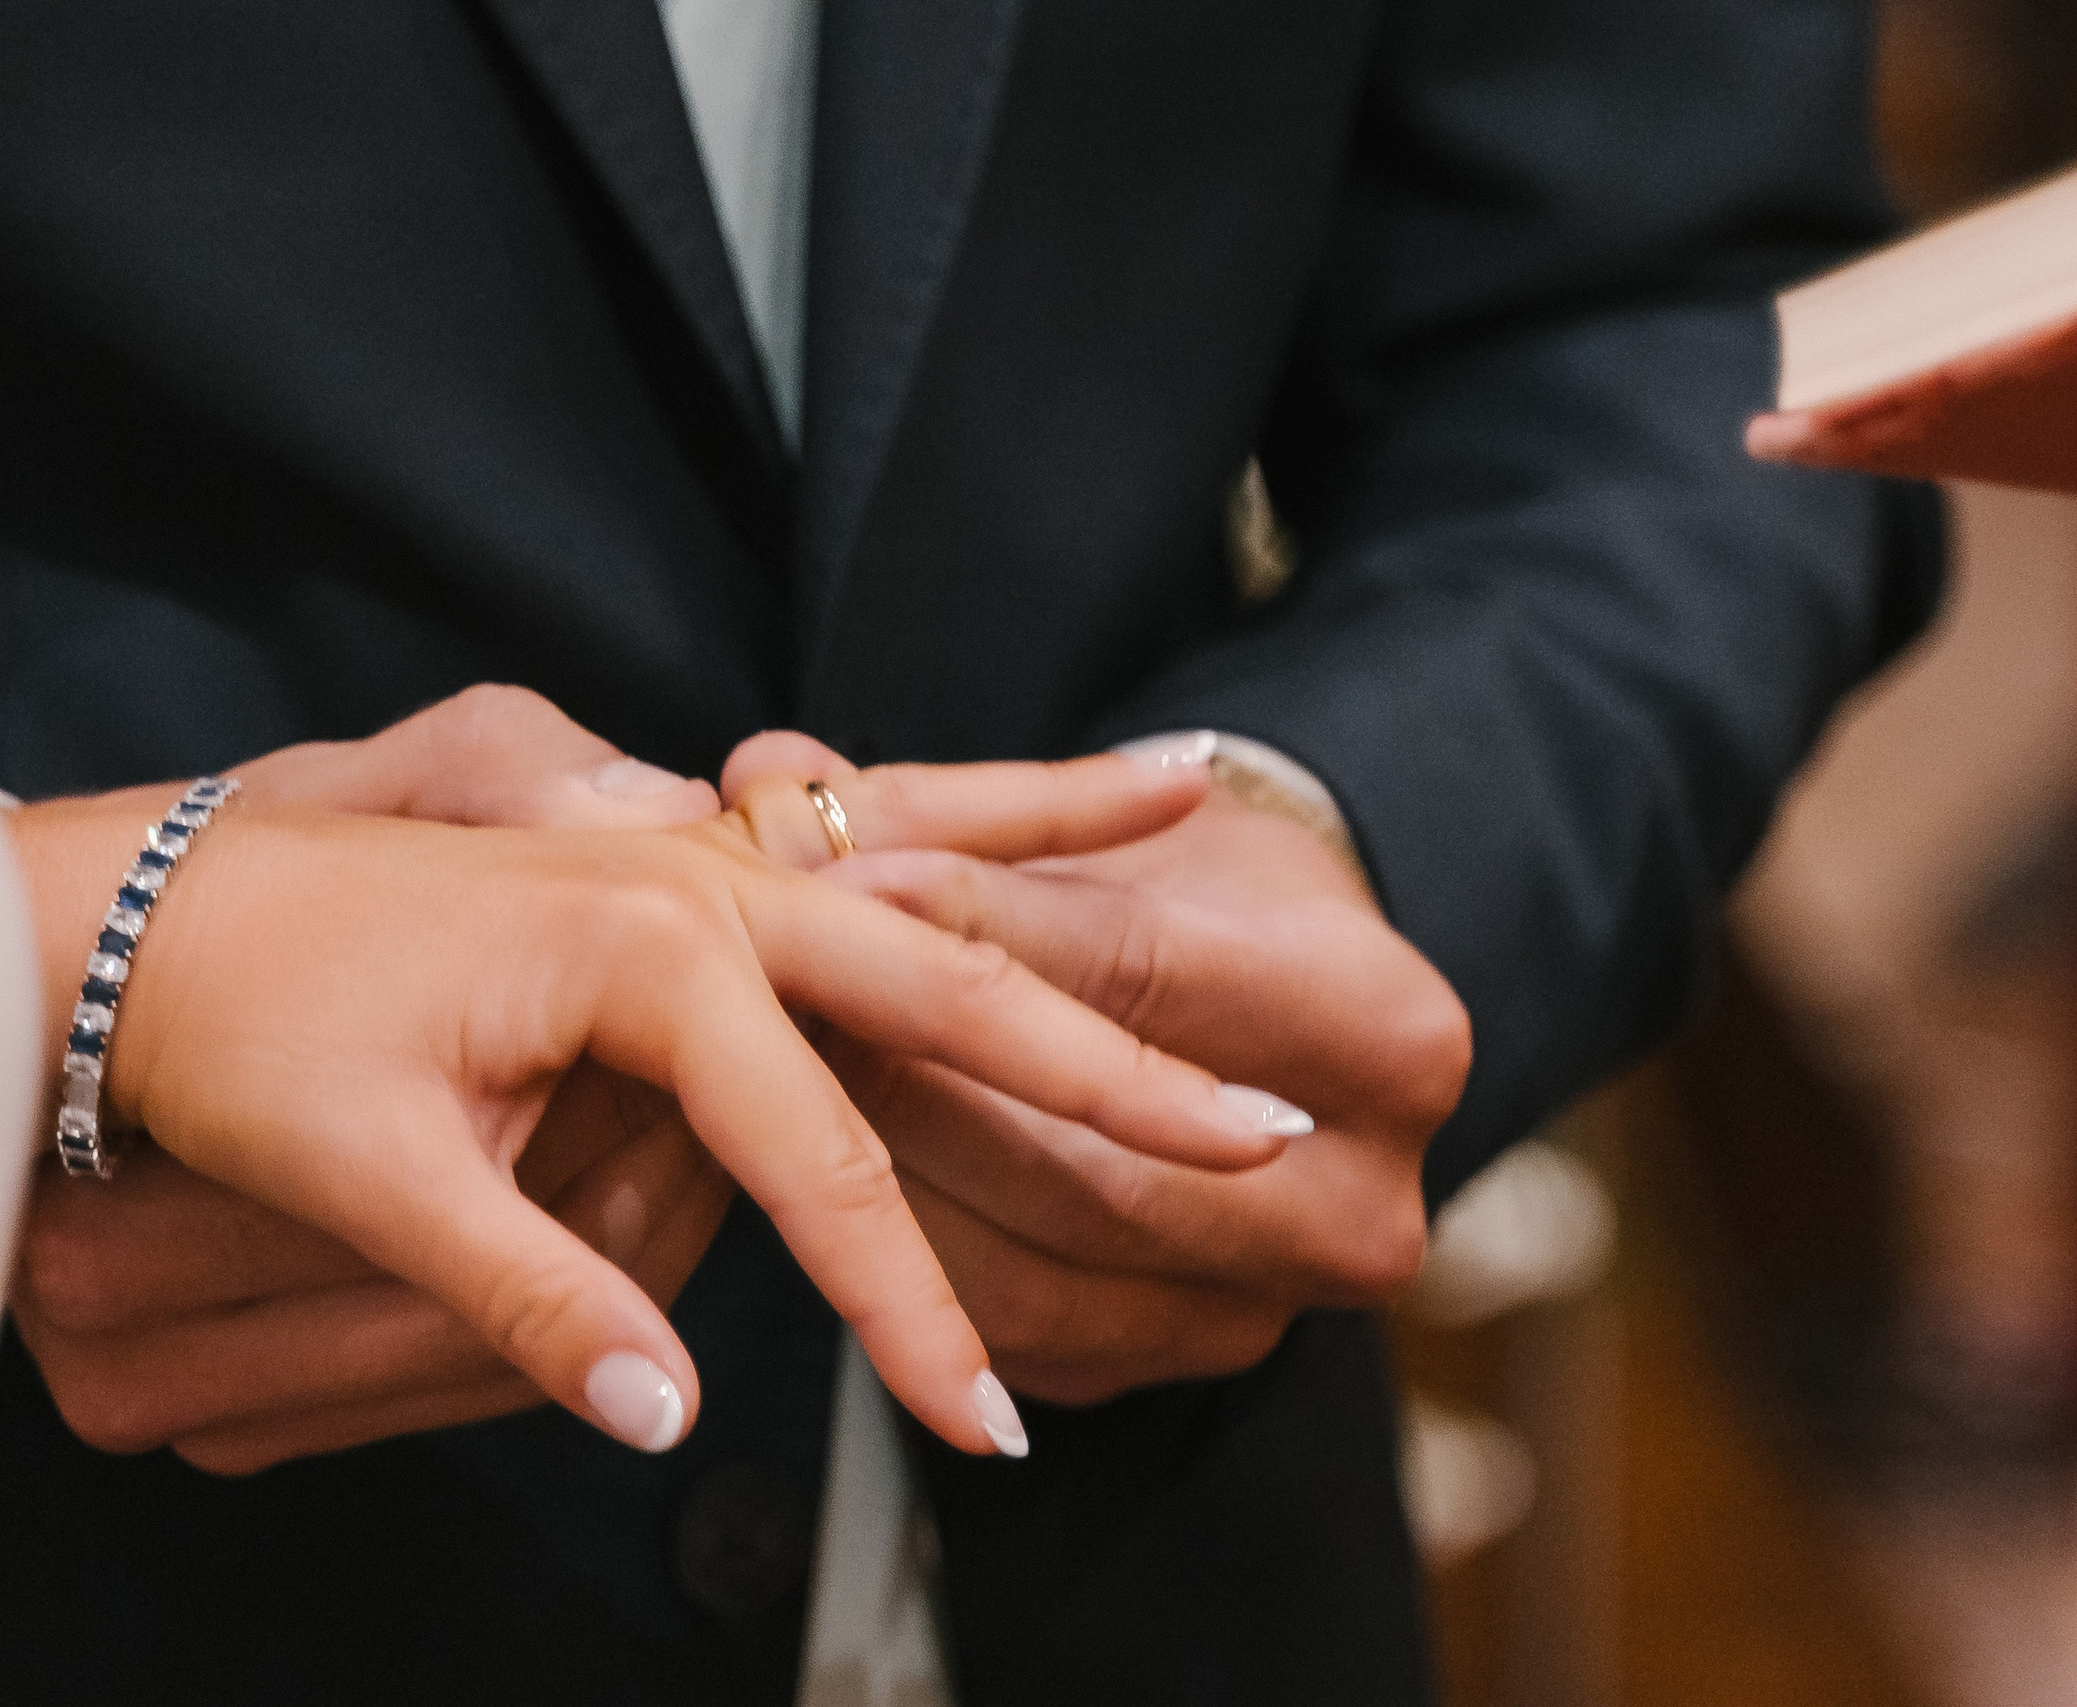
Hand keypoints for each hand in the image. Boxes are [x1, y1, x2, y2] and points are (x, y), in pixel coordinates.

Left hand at [14, 698, 1246, 1456]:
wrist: (153, 911)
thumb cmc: (247, 1024)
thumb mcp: (374, 1169)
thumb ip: (536, 1294)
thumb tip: (672, 1417)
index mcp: (648, 947)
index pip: (821, 1162)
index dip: (903, 1311)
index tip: (980, 1430)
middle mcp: (701, 882)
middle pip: (946, 997)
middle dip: (1106, 1081)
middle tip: (1258, 1142)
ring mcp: (698, 863)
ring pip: (932, 910)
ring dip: (1076, 941)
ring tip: (1221, 917)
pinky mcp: (685, 873)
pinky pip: (873, 859)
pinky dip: (1002, 833)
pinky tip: (1121, 793)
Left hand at [723, 732, 1473, 1405]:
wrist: (1268, 1034)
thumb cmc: (1200, 901)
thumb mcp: (1122, 834)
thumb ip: (961, 821)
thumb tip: (776, 775)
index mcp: (1390, 1037)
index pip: (1140, 973)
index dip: (974, 920)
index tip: (838, 873)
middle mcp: (1357, 1206)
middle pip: (1086, 1151)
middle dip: (907, 1065)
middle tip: (771, 992)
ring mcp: (1264, 1310)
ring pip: (1028, 1257)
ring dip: (878, 1167)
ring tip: (771, 1070)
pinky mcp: (1164, 1367)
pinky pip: (1002, 1323)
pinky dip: (898, 1246)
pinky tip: (818, 1164)